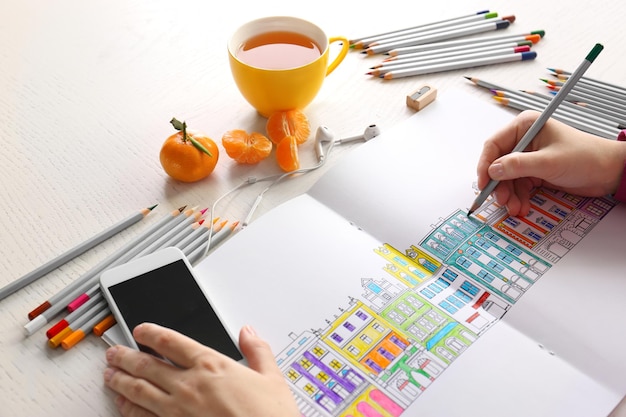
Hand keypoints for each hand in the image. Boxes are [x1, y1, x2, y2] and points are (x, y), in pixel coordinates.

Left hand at [104, 323, 299, 416]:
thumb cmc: (269, 416)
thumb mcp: (271, 378)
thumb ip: (257, 351)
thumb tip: (248, 332)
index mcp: (211, 366)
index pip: (172, 342)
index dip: (151, 333)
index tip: (141, 330)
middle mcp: (189, 385)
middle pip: (147, 365)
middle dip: (126, 356)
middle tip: (114, 352)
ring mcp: (177, 411)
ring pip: (139, 390)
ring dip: (121, 380)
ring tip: (109, 374)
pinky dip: (128, 409)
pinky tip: (121, 404)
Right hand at [477, 110, 625, 215]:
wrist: (609, 172)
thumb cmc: (585, 157)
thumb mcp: (549, 162)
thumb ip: (518, 165)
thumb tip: (493, 170)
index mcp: (525, 127)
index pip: (494, 145)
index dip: (485, 165)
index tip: (483, 183)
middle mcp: (524, 140)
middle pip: (498, 164)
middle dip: (499, 185)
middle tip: (501, 200)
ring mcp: (528, 157)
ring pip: (506, 178)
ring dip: (508, 195)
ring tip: (514, 207)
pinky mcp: (534, 171)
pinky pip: (517, 186)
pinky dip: (518, 197)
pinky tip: (521, 206)